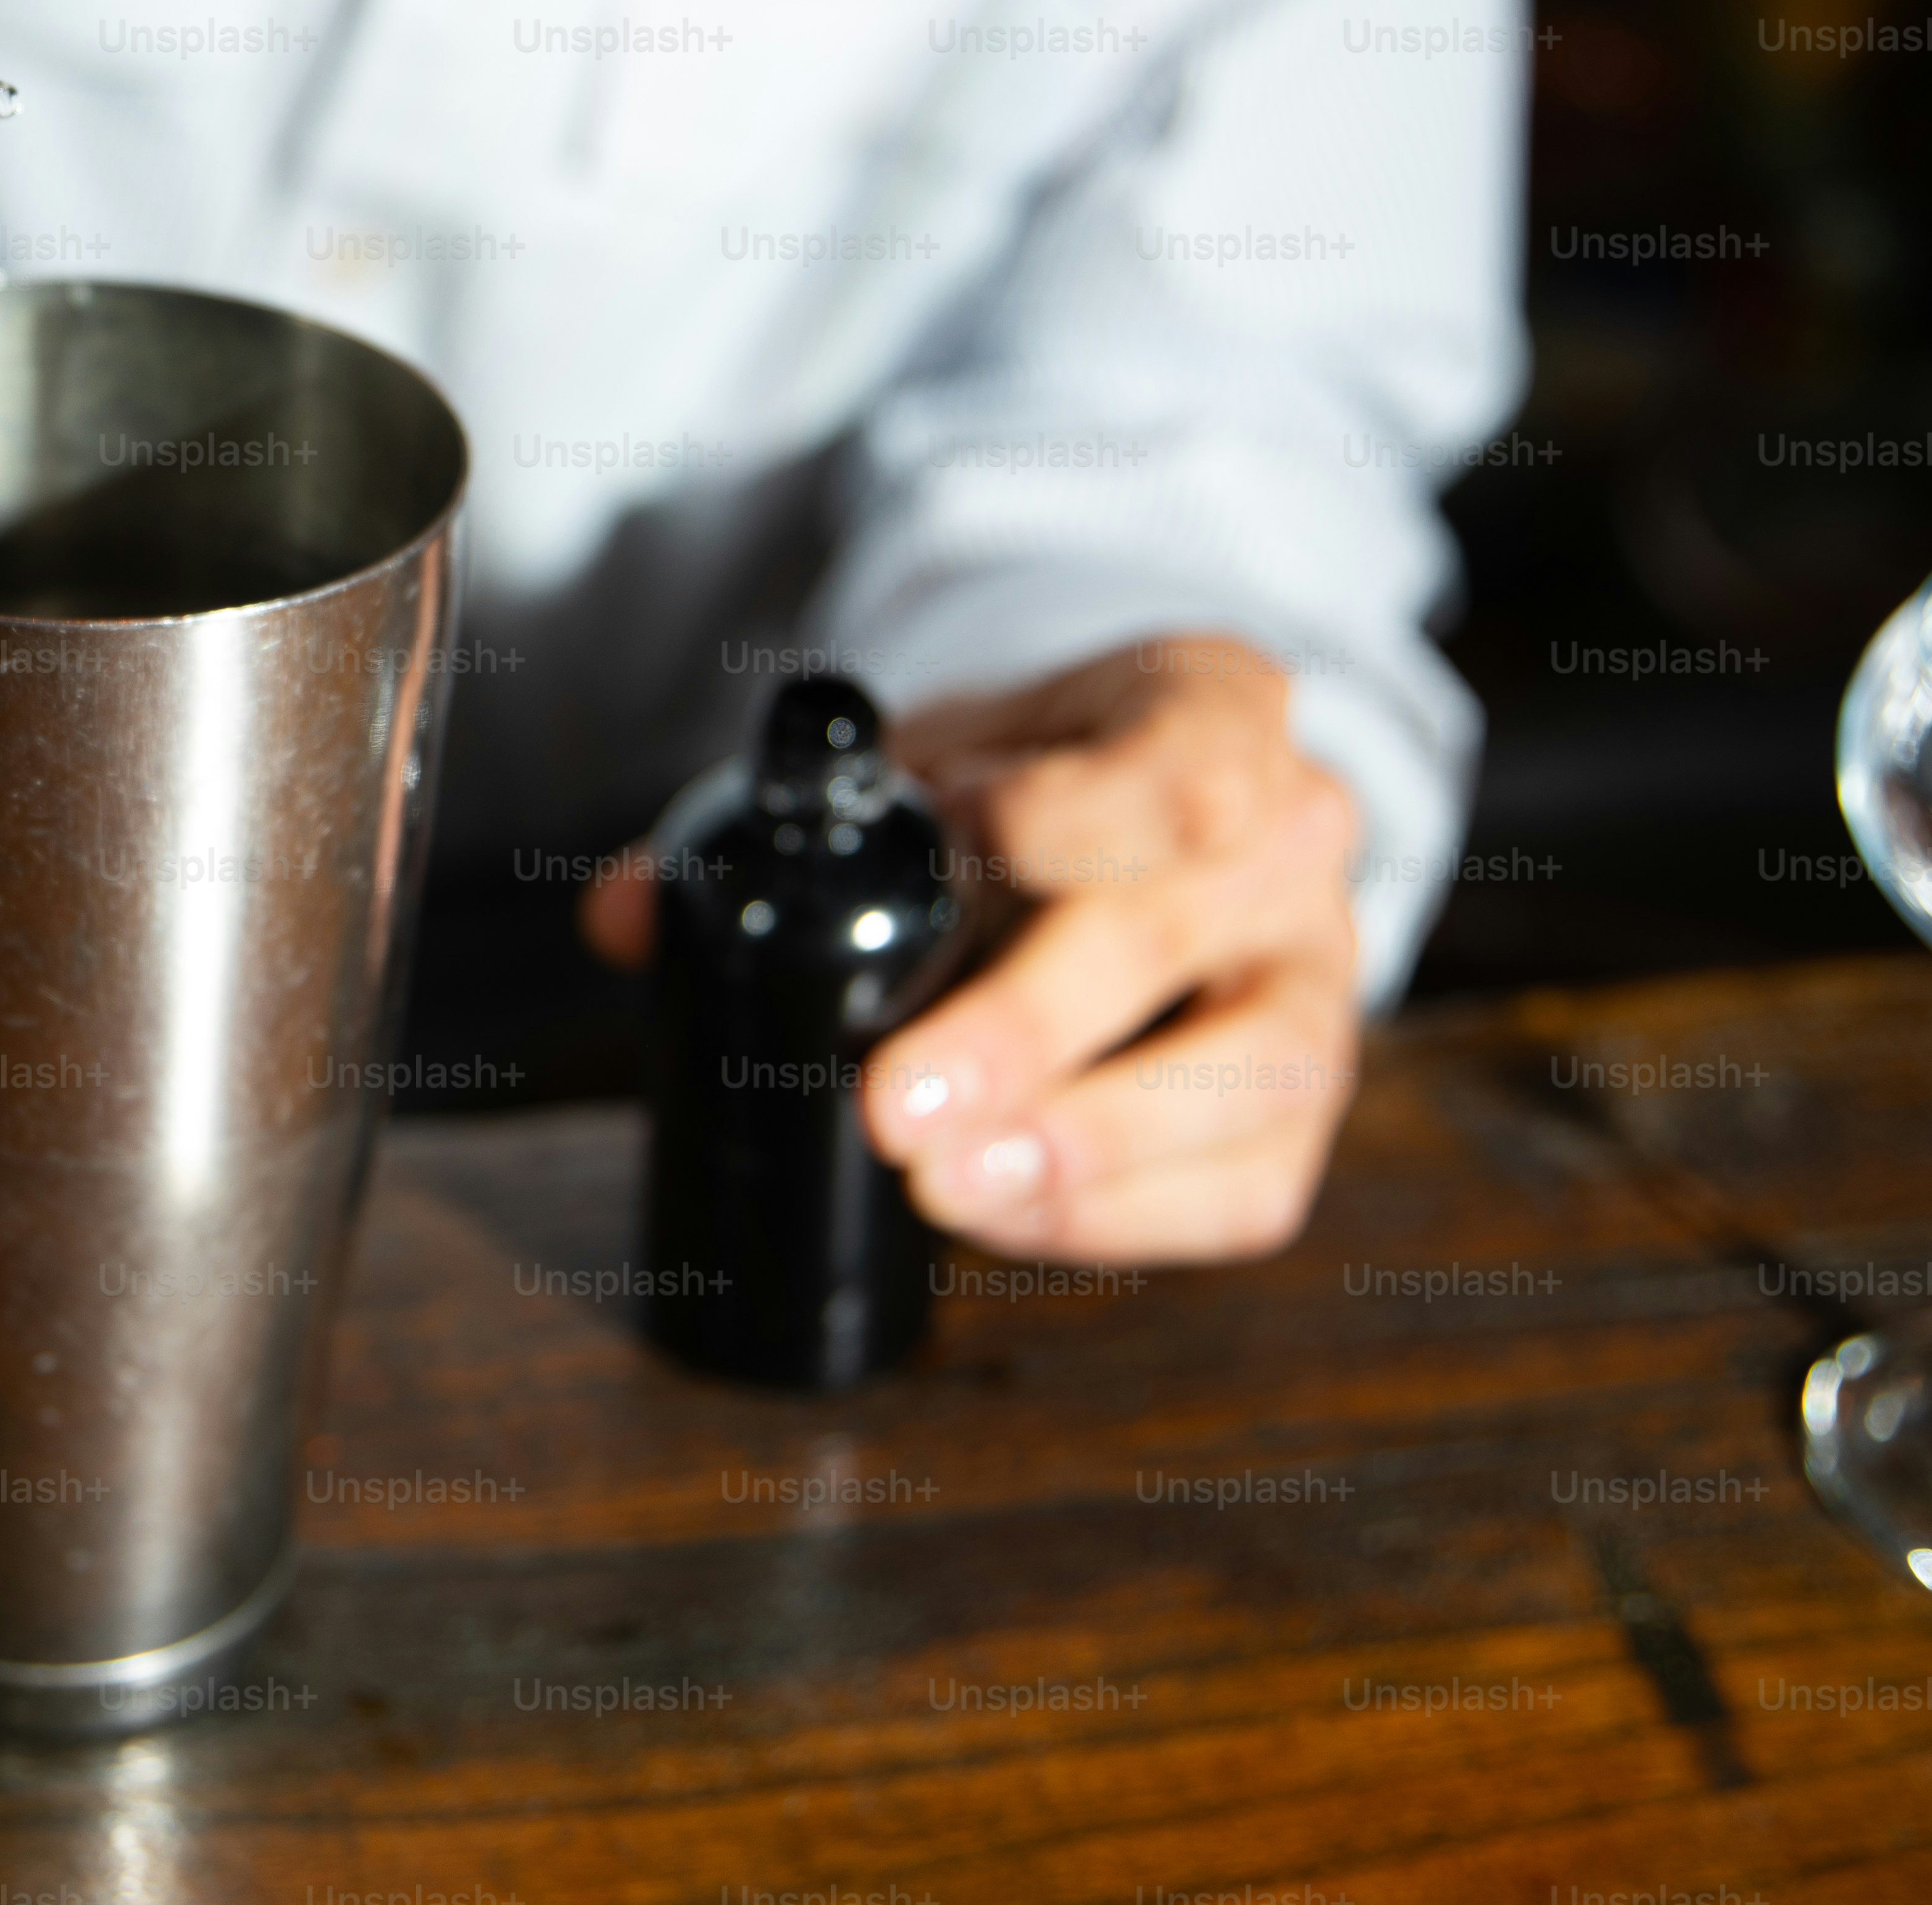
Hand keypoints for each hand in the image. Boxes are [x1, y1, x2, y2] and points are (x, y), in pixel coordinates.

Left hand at [585, 634, 1363, 1263]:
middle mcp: (1294, 837)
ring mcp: (1315, 972)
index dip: (1073, 811)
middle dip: (1029, 1027)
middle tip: (896, 1105)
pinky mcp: (1304, 1098)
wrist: (1135, 815)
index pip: (1181, 757)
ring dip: (1090, 1147)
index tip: (963, 835)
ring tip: (951, 1189)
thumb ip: (780, 821)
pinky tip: (1004, 1219)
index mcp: (1210, 712)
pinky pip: (1250, 1183)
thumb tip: (616, 914)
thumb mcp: (925, 756)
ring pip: (1250, 1074)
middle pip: (1176, 934)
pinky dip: (1125, 1216)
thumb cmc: (1025, 778)